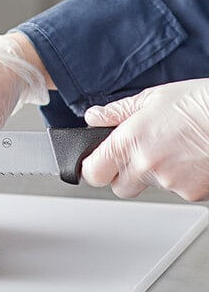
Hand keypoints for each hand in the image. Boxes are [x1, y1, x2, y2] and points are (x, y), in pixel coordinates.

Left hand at [82, 79, 208, 200]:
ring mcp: (170, 182)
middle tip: (142, 153)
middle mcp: (146, 165)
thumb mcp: (153, 98)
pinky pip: (178, 191)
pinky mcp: (192, 193)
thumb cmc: (201, 101)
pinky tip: (193, 157)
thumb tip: (93, 117)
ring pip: (150, 187)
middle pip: (119, 187)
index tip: (97, 162)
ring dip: (157, 173)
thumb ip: (118, 112)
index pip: (93, 172)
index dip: (93, 168)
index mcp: (129, 141)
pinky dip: (182, 178)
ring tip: (177, 148)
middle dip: (124, 174)